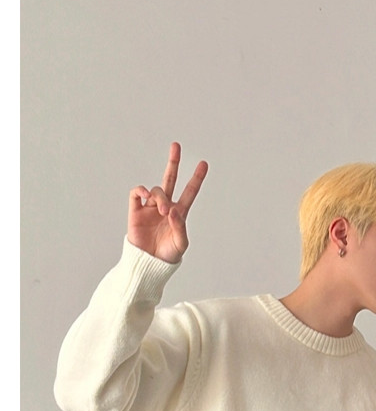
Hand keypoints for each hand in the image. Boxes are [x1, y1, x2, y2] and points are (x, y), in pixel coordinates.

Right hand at [127, 142, 207, 264]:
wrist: (148, 264)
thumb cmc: (167, 255)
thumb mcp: (180, 243)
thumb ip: (180, 226)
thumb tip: (171, 210)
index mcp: (179, 213)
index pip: (189, 192)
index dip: (196, 178)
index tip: (204, 164)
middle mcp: (165, 207)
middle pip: (170, 180)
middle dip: (173, 163)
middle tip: (176, 146)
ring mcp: (150, 207)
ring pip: (156, 190)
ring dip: (160, 196)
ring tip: (162, 210)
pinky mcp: (136, 211)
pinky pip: (137, 193)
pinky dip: (141, 190)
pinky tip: (146, 195)